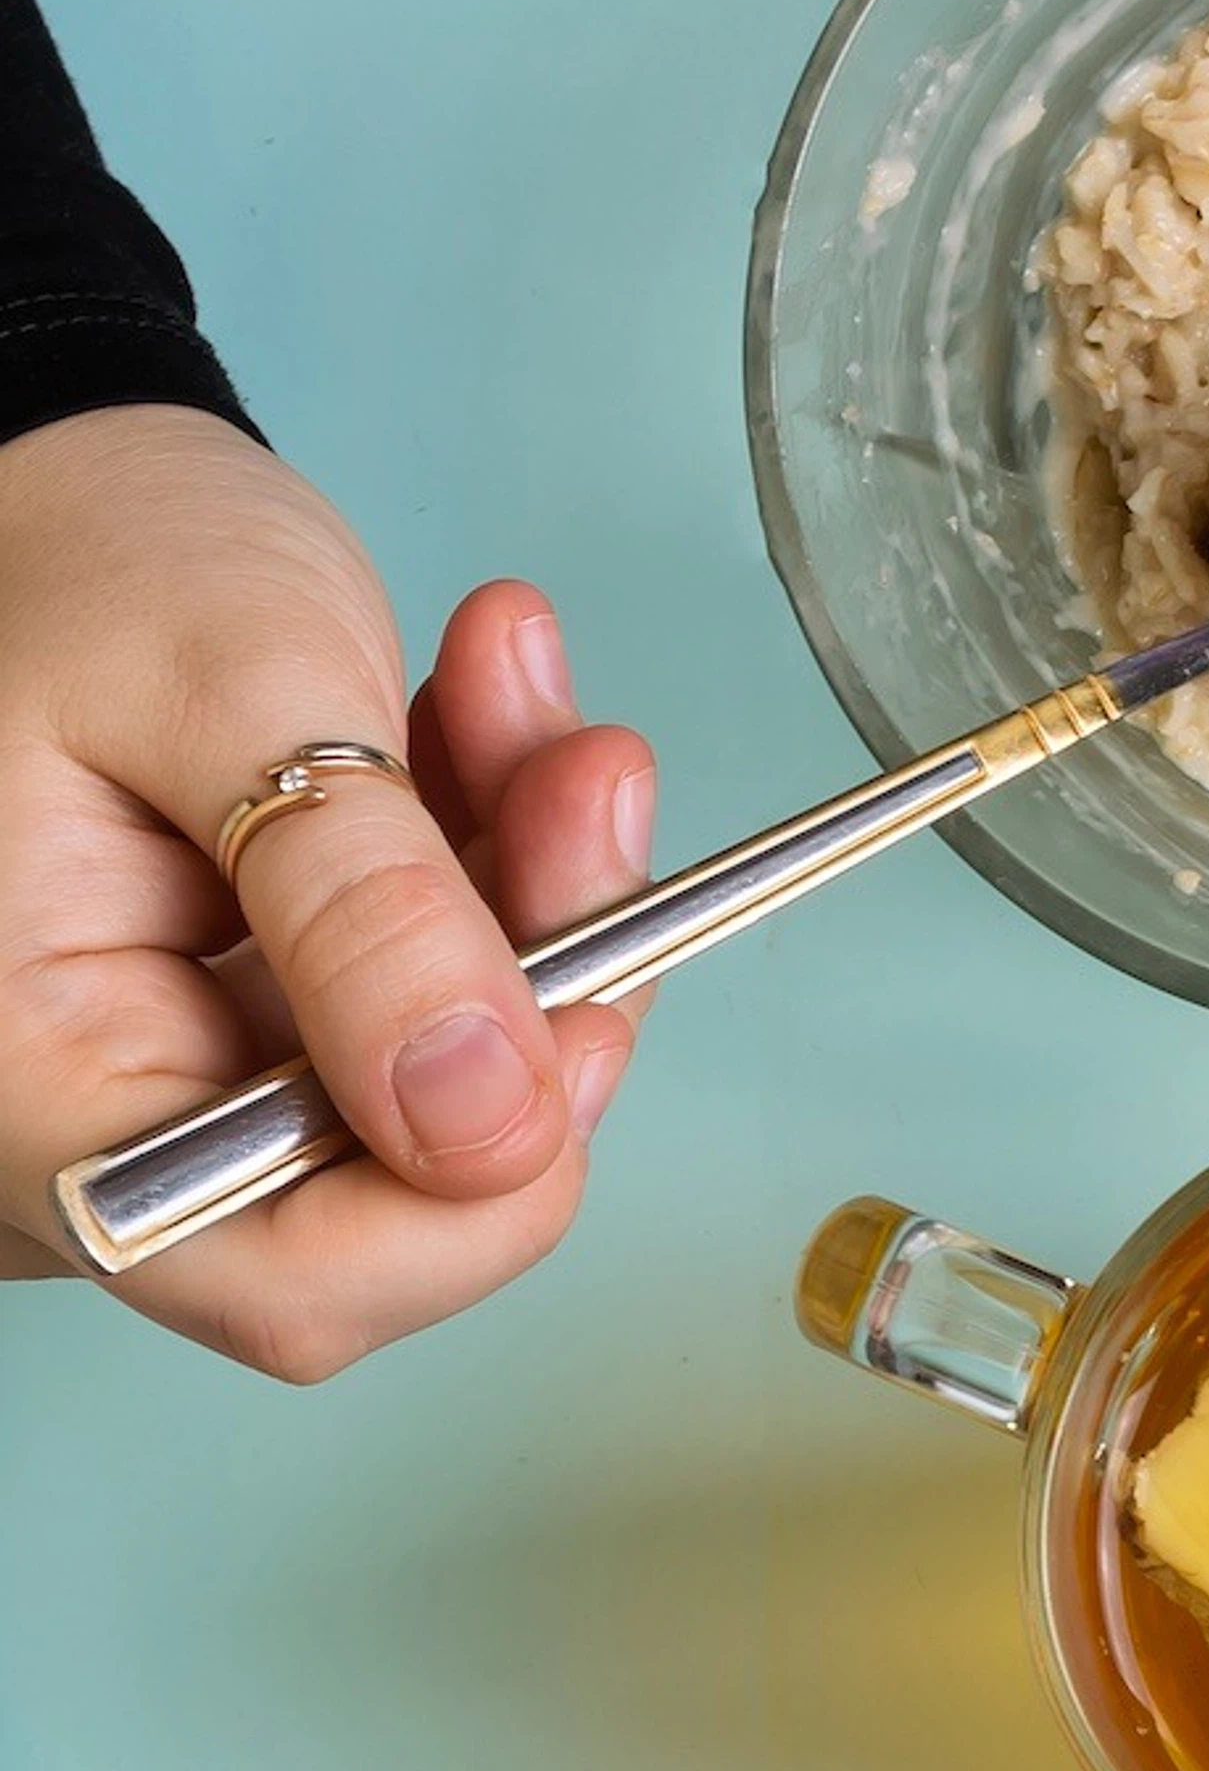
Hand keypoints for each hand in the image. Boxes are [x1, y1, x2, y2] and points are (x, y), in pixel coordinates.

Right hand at [0, 406, 656, 1375]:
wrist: (40, 490)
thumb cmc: (73, 560)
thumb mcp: (230, 689)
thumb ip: (360, 907)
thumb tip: (488, 1114)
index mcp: (29, 1087)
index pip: (291, 1280)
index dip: (482, 1185)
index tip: (590, 999)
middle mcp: (93, 1124)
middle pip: (408, 1168)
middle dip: (537, 959)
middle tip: (586, 761)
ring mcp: (182, 1078)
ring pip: (455, 1063)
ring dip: (532, 874)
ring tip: (515, 683)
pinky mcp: (260, 1015)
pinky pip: (436, 988)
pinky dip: (491, 853)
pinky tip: (482, 710)